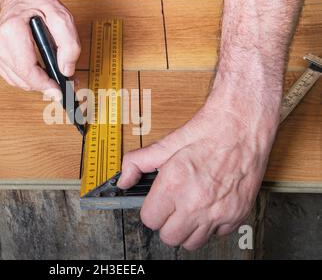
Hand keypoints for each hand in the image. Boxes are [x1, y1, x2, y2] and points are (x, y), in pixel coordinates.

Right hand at [0, 0, 80, 97]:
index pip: (27, 69)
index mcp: (11, 31)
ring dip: (39, 83)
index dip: (44, 84)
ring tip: (56, 76)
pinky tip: (42, 73)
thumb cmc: (39, 3)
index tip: (59, 92)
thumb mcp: (62, 17)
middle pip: (24, 79)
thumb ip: (69, 44)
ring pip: (20, 82)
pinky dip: (30, 79)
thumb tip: (67, 70)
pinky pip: (15, 79)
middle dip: (46, 85)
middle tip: (66, 83)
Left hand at [118, 76, 280, 249]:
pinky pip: (217, 234)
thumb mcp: (166, 143)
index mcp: (174, 185)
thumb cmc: (207, 131)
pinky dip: (211, 225)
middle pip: (169, 237)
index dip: (151, 210)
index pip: (150, 220)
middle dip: (166, 223)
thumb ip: (138, 162)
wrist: (243, 124)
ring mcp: (218, 212)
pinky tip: (209, 206)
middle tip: (171, 206)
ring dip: (187, 228)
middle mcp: (196, 203)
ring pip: (192, 242)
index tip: (156, 202)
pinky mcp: (237, 214)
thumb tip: (124, 180)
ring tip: (189, 208)